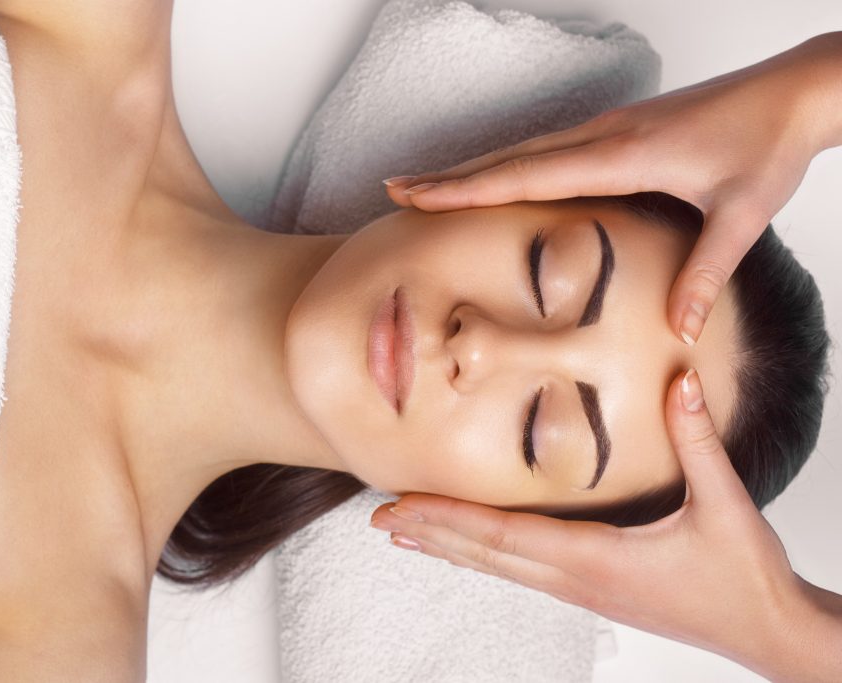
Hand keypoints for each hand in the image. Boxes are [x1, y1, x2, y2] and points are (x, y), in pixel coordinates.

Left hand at [369, 369, 841, 681]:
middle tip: (379, 517)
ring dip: (450, 547)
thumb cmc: (745, 579)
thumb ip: (699, 441)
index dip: (449, 520)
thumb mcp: (726, 505)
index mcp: (596, 557)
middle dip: (430, 533)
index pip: (505, 535)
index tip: (401, 508)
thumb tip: (683, 380)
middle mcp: (578, 578)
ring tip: (406, 533)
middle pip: (487, 554)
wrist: (769, 633)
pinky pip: (522, 572)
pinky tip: (468, 551)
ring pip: (499, 567)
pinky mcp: (593, 591)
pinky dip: (484, 556)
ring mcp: (582, 591)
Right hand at [382, 32, 841, 346]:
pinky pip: (544, 147)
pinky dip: (504, 163)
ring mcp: (606, 129)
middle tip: (395, 189)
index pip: (525, 174)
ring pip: (521, 150)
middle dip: (447, 177)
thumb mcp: (741, 214)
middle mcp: (603, 137)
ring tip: (425, 184)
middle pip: (507, 158)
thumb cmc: (767, 143)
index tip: (416, 195)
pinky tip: (491, 176)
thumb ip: (703, 273)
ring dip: (470, 169)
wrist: (795, 91)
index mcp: (622, 156)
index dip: (466, 188)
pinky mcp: (615, 130)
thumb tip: (677, 330)